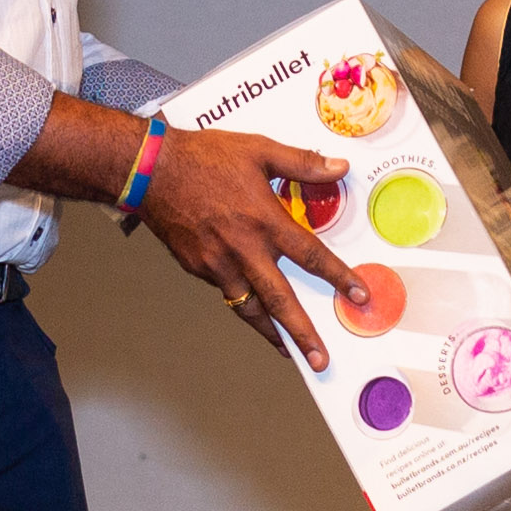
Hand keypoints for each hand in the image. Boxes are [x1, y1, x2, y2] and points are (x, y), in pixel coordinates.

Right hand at [137, 124, 355, 367]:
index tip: (359, 296)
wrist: (151, 170)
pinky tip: (252, 306)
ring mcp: (218, 264)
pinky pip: (226, 291)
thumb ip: (302, 163)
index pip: (311, 257)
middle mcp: (244, 250)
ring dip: (271, 332)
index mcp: (265, 221)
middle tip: (320, 361)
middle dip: (303, 334)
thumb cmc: (204, 156)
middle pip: (280, 301)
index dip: (338, 278)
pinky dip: (242, 302)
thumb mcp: (259, 150)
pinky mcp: (197, 268)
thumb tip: (339, 168)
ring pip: (249, 308)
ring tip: (288, 350)